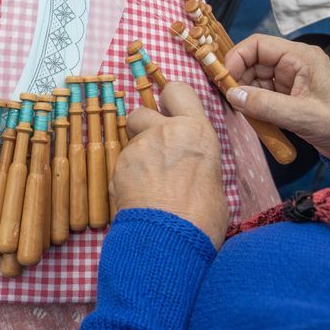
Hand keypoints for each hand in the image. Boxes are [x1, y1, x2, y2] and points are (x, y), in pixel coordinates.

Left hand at [115, 82, 227, 247]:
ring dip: (136, 158)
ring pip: (129, 143)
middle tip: (155, 152)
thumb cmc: (203, 216)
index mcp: (195, 131)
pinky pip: (120, 166)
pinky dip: (126, 178)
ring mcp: (137, 148)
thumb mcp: (212, 179)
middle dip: (143, 127)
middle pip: (141, 112)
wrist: (170, 239)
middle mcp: (164, 131)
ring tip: (148, 186)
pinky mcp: (117, 167)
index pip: (177, 90)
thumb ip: (196, 160)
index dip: (170, 100)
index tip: (171, 114)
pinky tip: (137, 198)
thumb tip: (190, 165)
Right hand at [224, 35, 329, 165]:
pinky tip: (253, 119)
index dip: (237, 57)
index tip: (224, 79)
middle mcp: (293, 64)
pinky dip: (254, 105)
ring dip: (245, 94)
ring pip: (255, 79)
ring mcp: (290, 80)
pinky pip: (262, 94)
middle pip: (253, 61)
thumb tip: (233, 95)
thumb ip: (265, 105)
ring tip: (242, 112)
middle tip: (228, 99)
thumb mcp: (302, 116)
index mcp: (301, 57)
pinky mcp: (289, 96)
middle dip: (238, 78)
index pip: (259, 44)